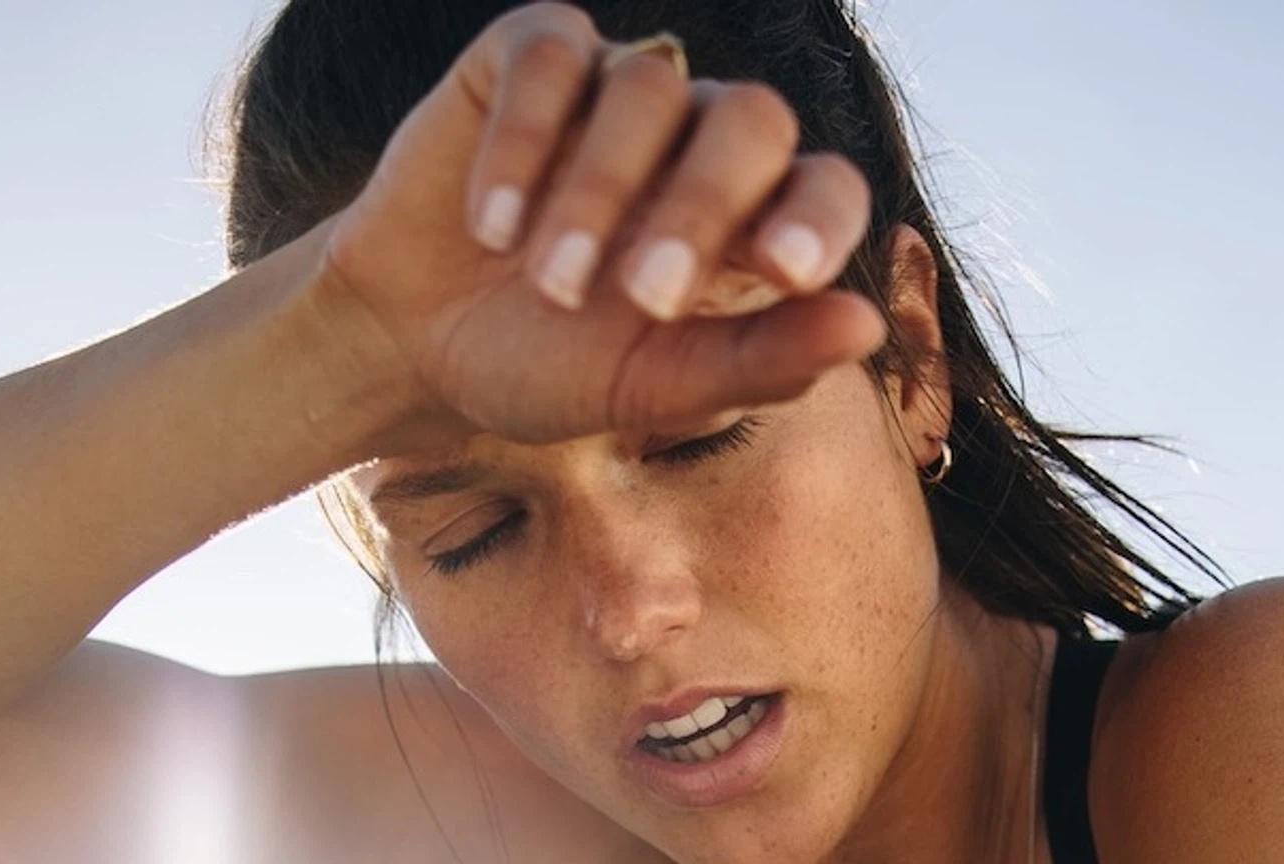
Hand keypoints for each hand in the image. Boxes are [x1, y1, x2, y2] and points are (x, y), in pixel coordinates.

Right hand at [310, 4, 889, 448]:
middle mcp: (698, 137)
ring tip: (548, 285)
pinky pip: (551, 56)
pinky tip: (492, 226)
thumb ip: (760, 362)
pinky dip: (522, 144)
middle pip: (750, 120)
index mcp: (752, 218)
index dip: (820, 217)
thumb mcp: (653, 388)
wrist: (416, 347)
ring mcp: (615, 85)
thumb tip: (866, 328)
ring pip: (648, 87)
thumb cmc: (551, 366)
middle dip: (703, 208)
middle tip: (644, 298)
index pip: (825, 187)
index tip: (787, 271)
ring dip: (598, 195)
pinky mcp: (530, 54)